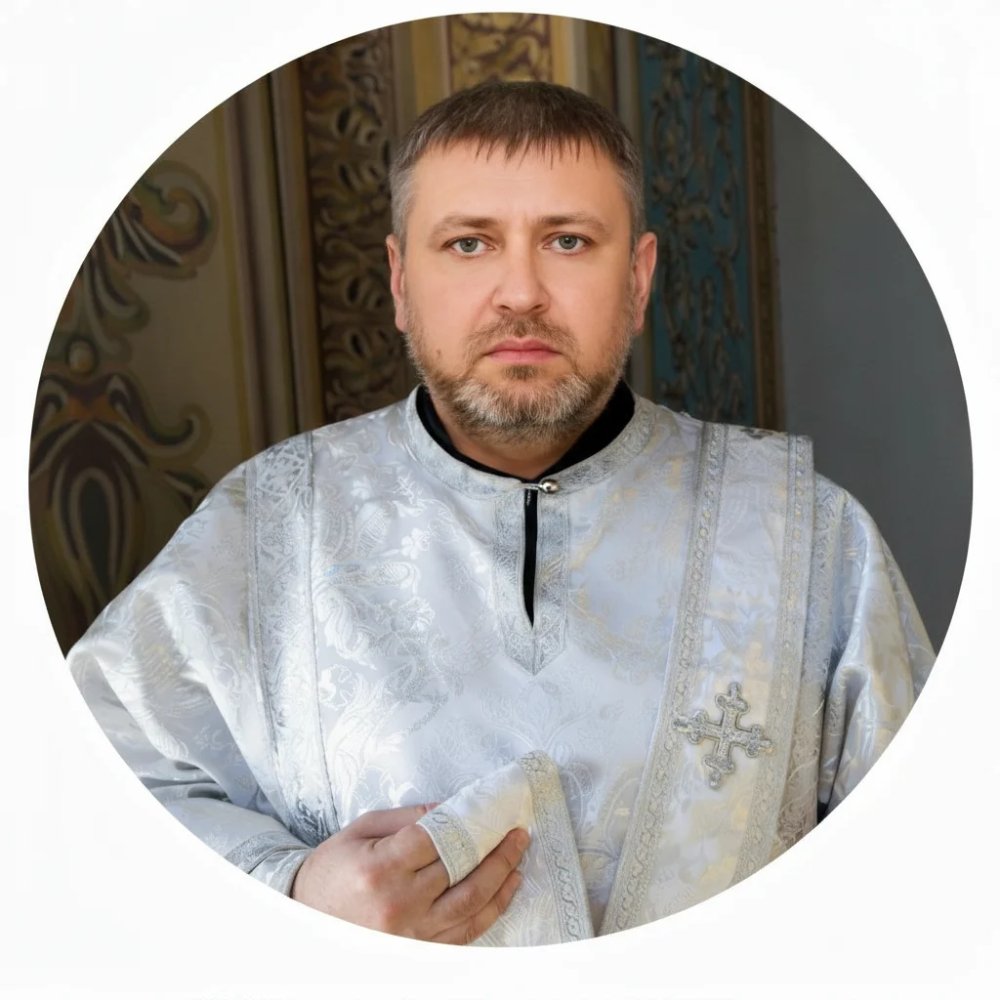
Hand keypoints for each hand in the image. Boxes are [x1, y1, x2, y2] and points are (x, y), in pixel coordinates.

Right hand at [290, 803, 528, 944]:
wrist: (308, 916)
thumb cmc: (334, 868)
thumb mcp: (361, 829)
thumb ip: (407, 817)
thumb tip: (451, 808)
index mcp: (381, 868)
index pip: (437, 840)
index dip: (468, 823)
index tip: (490, 810)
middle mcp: (398, 904)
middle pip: (460, 872)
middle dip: (495, 850)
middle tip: (518, 832)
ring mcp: (410, 934)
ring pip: (470, 905)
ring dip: (502, 879)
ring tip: (518, 856)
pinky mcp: (418, 951)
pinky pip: (464, 932)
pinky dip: (490, 910)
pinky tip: (505, 889)